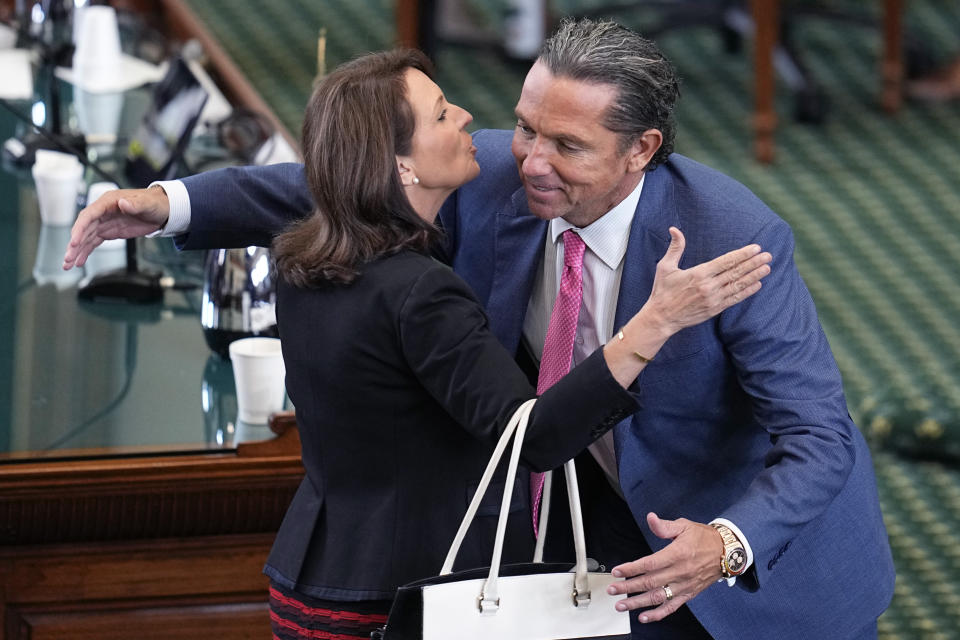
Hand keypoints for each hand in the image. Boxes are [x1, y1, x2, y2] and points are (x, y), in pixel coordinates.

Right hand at [61, 185, 170, 269]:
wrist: (162, 210)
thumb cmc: (154, 203)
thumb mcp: (147, 204)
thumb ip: (135, 204)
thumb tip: (123, 203)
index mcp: (108, 202)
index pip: (89, 215)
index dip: (79, 229)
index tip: (74, 242)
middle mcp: (102, 212)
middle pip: (83, 228)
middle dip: (74, 244)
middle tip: (67, 258)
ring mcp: (104, 223)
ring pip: (86, 238)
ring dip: (76, 251)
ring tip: (68, 264)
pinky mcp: (109, 232)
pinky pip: (93, 242)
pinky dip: (86, 252)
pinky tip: (79, 261)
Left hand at [606, 512, 723, 623]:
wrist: (727, 552)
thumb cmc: (704, 538)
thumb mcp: (684, 526)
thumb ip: (664, 526)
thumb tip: (650, 518)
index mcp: (677, 554)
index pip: (649, 564)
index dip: (631, 568)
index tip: (617, 571)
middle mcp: (680, 572)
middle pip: (650, 582)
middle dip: (628, 587)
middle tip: (612, 590)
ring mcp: (684, 585)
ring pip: (658, 597)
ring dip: (638, 603)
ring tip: (621, 605)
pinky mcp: (689, 594)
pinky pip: (672, 607)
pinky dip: (657, 614)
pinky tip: (644, 617)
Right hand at [642, 227, 771, 337]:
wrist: (661, 318)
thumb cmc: (662, 291)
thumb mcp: (665, 267)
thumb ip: (675, 247)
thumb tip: (674, 229)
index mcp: (698, 274)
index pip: (726, 261)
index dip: (742, 254)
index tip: (755, 248)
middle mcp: (708, 286)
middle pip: (736, 272)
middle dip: (753, 263)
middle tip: (768, 255)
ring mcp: (713, 299)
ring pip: (738, 285)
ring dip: (754, 276)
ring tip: (767, 268)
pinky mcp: (714, 309)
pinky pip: (735, 299)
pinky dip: (747, 292)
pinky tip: (757, 285)